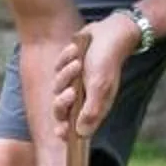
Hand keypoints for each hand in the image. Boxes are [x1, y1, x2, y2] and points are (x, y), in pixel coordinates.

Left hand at [53, 14, 139, 138]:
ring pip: (57, 87)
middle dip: (62, 101)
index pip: (77, 127)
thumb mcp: (100, 86)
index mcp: (94, 106)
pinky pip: (56, 69)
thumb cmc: (106, 59)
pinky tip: (76, 51)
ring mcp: (75, 82)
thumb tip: (81, 133)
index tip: (60, 131)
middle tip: (71, 91)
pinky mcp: (68, 68)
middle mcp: (83, 97)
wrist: (109, 32)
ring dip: (66, 73)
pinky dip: (65, 59)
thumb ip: (91, 110)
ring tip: (78, 63)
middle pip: (60, 110)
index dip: (67, 132)